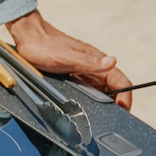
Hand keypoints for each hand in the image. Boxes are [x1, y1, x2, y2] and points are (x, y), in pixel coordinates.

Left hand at [3, 10, 131, 109]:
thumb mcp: (66, 57)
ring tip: (104, 117)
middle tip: (116, 119)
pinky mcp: (75, 76)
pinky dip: (93, 99)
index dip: (126, 96)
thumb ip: (89, 62)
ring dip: (107, 103)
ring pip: (102, 90)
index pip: (120, 80)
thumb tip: (112, 62)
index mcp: (96, 60)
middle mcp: (94, 67)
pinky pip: (89, 89)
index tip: (124, 110)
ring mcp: (85, 72)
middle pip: (114, 88)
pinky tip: (88, 108)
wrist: (29, 37)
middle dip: (118, 103)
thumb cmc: (45, 46)